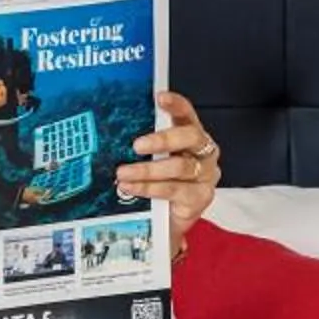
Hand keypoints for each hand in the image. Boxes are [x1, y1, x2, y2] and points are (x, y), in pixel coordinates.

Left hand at [116, 90, 221, 245]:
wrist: (167, 220)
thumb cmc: (159, 183)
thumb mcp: (152, 160)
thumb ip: (144, 146)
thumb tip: (113, 132)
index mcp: (190, 136)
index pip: (187, 114)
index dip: (176, 104)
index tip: (160, 97)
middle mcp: (203, 152)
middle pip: (190, 138)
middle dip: (162, 140)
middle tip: (137, 145)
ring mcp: (205, 175)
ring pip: (179, 167)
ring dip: (147, 170)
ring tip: (123, 173)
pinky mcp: (201, 197)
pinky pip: (174, 190)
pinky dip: (149, 188)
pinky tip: (131, 187)